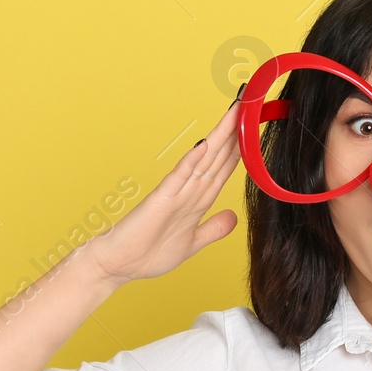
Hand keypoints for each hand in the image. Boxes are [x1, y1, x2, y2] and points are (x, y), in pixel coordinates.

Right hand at [85, 102, 242, 283]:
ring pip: (203, 160)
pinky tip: (203, 145)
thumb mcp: (191, 243)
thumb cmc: (147, 254)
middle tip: (249, 105)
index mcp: (197, 201)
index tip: (254, 129)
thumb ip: (212, 229)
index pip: (224, 168)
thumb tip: (233, 217)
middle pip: (217, 157)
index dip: (241, 150)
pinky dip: (191, 161)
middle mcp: (189, 192)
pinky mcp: (159, 201)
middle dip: (235, 133)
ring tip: (235, 113)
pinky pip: (178, 178)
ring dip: (220, 137)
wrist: (116, 265)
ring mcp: (174, 194)